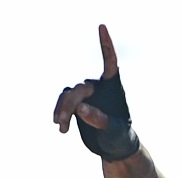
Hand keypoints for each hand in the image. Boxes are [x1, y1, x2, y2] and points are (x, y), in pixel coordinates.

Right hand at [52, 25, 138, 161]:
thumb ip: (98, 119)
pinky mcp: (77, 103)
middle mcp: (99, 87)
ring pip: (68, 95)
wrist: (115, 147)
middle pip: (80, 89)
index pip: (110, 61)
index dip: (106, 44)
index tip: (102, 26)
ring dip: (62, 110)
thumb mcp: (113, 130)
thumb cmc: (121, 137)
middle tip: (63, 123)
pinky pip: (64, 102)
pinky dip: (60, 113)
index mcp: (114, 87)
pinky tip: (60, 127)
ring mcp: (87, 95)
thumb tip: (80, 108)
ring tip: (61, 127)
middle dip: (69, 105)